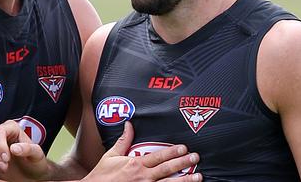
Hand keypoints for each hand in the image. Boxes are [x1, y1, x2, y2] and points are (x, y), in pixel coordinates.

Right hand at [0, 120, 48, 180]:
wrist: (30, 174)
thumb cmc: (34, 162)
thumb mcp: (37, 155)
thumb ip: (28, 149)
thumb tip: (14, 148)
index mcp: (12, 128)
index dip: (0, 145)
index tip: (6, 159)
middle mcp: (0, 132)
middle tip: (4, 166)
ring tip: (1, 168)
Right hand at [83, 122, 201, 181]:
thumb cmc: (102, 175)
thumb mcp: (111, 156)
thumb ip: (123, 140)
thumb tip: (129, 123)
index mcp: (136, 165)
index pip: (158, 156)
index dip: (173, 152)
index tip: (184, 148)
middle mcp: (143, 178)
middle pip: (168, 170)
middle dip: (184, 164)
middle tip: (196, 158)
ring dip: (185, 180)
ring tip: (198, 177)